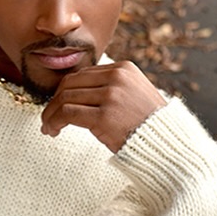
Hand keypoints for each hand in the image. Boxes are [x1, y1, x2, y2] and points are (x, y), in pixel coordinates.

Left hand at [40, 61, 165, 152]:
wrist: (168, 147)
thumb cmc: (148, 126)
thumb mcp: (133, 94)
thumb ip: (110, 87)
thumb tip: (74, 90)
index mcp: (124, 68)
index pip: (82, 74)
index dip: (64, 90)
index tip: (58, 106)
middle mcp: (117, 78)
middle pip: (69, 83)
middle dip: (54, 102)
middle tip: (48, 119)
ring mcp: (112, 96)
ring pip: (65, 98)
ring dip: (51, 114)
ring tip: (48, 128)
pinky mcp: (105, 116)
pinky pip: (67, 114)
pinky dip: (54, 122)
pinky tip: (52, 131)